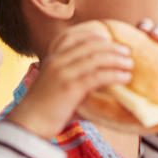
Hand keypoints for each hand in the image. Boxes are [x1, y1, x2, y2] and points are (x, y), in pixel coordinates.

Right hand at [7, 22, 132, 139]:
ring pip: (95, 59)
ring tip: (129, 64)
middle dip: (110, 47)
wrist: (27, 124)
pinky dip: (114, 75)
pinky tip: (125, 78)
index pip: (70, 37)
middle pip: (88, 46)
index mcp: (51, 59)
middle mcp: (56, 62)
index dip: (89, 33)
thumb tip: (99, 85)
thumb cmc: (44, 110)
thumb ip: (73, 80)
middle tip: (126, 51)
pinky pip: (97, 76)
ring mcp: (63, 73)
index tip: (106, 35)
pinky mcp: (70, 88)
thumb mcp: (55, 87)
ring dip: (116, 60)